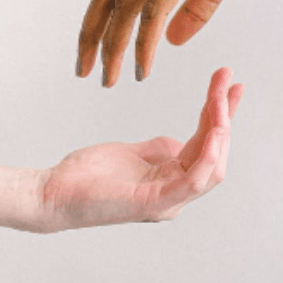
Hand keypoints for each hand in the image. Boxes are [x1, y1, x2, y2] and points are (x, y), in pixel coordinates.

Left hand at [21, 68, 242, 231]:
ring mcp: (168, 200)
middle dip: (224, 113)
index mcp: (171, 181)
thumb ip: (157, 150)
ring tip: (219, 98)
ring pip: (211, 165)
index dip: (220, 114)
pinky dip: (208, 155)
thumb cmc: (87, 176)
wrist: (53, 192)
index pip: (207, 145)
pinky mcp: (155, 203)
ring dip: (220, 128)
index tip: (229, 84)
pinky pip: (194, 179)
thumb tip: (177, 141)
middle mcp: (176, 193)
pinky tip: (214, 130)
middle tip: (227, 79)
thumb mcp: (131, 154)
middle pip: (214, 152)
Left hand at [76, 0, 282, 85]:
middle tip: (84, 72)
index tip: (91, 52)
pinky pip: (154, 11)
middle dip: (90, 37)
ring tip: (111, 79)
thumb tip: (170, 40)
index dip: (96, 20)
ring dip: (114, 48)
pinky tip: (142, 68)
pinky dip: (144, 43)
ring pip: (125, 8)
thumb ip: (192, 9)